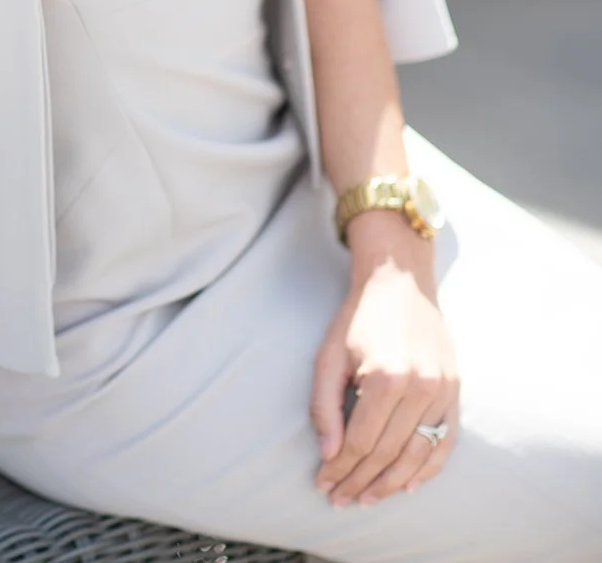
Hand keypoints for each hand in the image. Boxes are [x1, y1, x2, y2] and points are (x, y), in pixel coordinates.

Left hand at [310, 218, 458, 506]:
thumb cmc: (358, 317)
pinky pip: (446, 441)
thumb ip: (325, 406)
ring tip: (368, 498)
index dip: (340, 469)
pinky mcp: (455, 390)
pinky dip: (428, 469)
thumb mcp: (329, 355)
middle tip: (340, 499)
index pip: (360, 442)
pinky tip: (408, 485)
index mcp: (386, 378)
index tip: (323, 483)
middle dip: (361, 482)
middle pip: (388, 454)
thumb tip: (328, 455)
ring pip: (418, 455)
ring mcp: (442, 390)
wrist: (400, 280)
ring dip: (392, 484)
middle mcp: (420, 388)